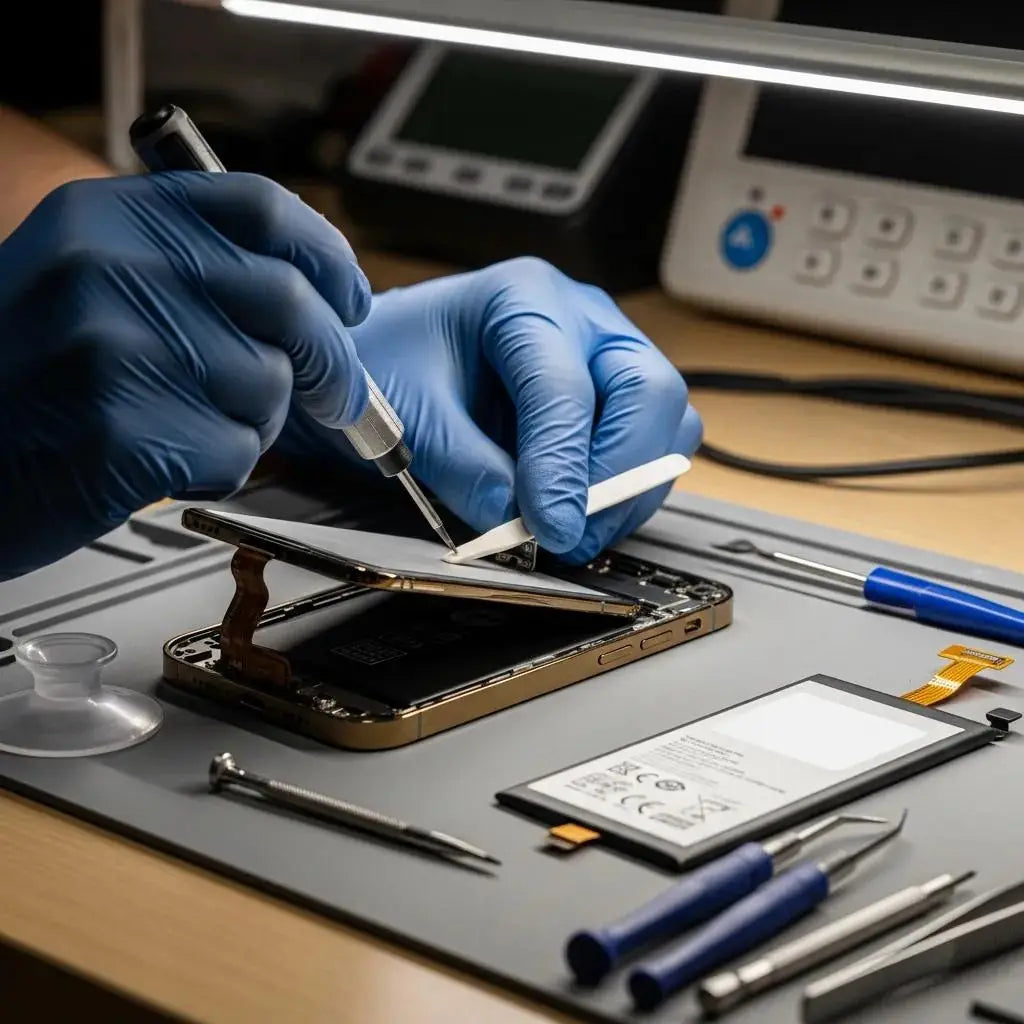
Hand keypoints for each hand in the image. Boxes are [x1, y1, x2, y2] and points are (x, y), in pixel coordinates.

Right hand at [0, 172, 370, 578]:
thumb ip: (181, 274)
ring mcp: (116, 350)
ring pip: (267, 388)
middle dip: (331, 363)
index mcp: (106, 220)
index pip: (260, 209)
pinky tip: (159, 462)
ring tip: (182, 427)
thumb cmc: (9, 379)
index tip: (350, 296)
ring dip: (250, 422)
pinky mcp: (124, 432)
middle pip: (289, 304)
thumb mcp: (78, 284)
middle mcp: (112, 270)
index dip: (326, 256)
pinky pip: (235, 452)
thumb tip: (304, 299)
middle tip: (338, 395)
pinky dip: (216, 469)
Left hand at [275, 257, 700, 562]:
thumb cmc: (395, 365)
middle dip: (619, 474)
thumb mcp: (409, 415)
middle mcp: (582, 318)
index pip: (564, 387)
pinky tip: (582, 517)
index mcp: (523, 298)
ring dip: (630, 491)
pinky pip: (654, 446)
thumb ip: (464, 468)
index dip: (562, 466)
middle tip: (572, 533)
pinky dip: (629, 493)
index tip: (549, 528)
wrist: (392, 361)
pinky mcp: (615, 398)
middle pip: (648, 391)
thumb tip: (516, 521)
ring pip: (665, 421)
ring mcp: (608, 356)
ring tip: (572, 534)